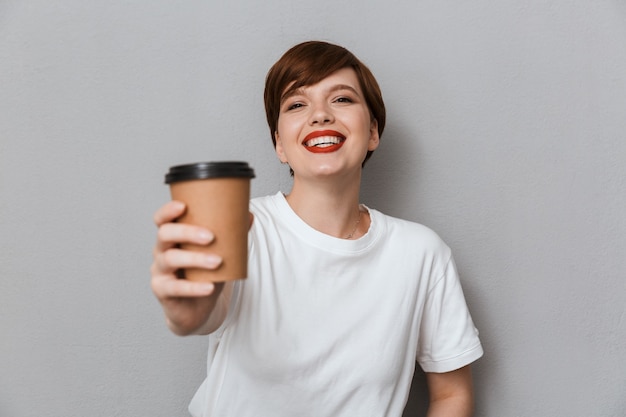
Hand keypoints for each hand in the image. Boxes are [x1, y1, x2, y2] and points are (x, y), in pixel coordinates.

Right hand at [150, 200, 224, 334]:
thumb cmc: (203, 274)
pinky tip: (209, 287)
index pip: (162, 220)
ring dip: (195, 259)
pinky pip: (175, 288)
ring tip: (217, 262)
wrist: (196, 308)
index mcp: (172, 238)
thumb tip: (248, 215)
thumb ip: (230, 235)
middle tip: (210, 237)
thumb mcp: (217, 253)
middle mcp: (161, 251)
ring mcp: (159, 272)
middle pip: (165, 235)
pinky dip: (194, 287)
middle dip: (187, 233)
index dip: (167, 211)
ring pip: (170, 259)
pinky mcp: (163, 291)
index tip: (182, 206)